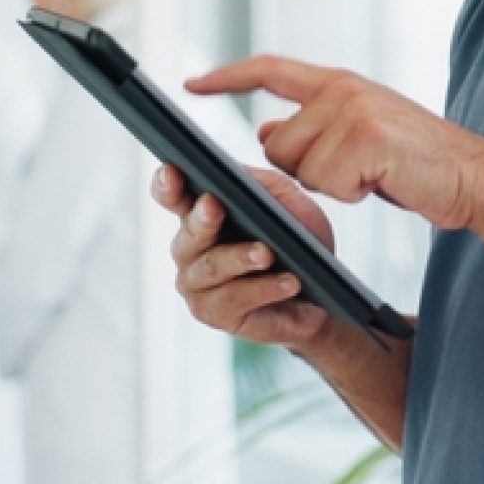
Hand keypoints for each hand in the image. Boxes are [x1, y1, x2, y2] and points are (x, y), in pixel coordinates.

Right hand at [152, 163, 334, 348]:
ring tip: (268, 254)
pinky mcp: (212, 312)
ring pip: (213, 265)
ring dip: (241, 257)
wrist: (316, 293)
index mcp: (200, 213)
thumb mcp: (286, 203)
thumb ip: (261, 185)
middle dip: (203, 218)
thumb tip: (238, 174)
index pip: (172, 194)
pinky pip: (234, 297)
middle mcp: (189, 247)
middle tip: (215, 207)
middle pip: (190, 231)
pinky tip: (287, 282)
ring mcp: (196, 282)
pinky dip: (264, 288)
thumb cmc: (295, 243)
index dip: (166, 183)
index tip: (172, 171)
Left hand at [185, 56, 483, 231]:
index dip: (228, 76)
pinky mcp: (365, 139)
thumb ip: (313, 127)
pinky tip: (383, 183)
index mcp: (339, 82)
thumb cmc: (416, 163)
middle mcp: (342, 88)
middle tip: (356, 171)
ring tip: (374, 175)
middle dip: (304, 170)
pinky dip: (351, 194)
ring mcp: (353, 111)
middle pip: (276, 142)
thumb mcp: (358, 137)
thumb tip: (265, 128)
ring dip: (330, 184)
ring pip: (298, 166)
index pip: (269, 69)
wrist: (473, 177)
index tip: (191, 83)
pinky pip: (326, 182)